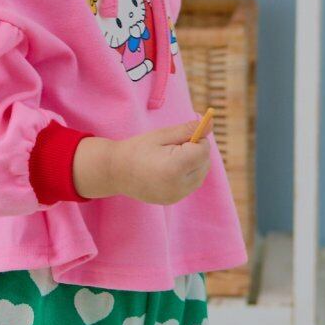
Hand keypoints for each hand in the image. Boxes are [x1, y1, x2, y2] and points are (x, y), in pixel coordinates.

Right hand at [76, 122, 211, 205]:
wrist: (115, 172)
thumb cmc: (137, 149)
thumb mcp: (161, 135)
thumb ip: (186, 130)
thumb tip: (210, 124)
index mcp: (175, 167)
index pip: (204, 150)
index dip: (196, 139)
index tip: (180, 137)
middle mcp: (178, 185)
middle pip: (205, 163)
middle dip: (196, 151)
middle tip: (174, 147)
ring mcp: (176, 195)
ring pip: (201, 174)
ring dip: (194, 163)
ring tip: (171, 158)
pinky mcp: (173, 200)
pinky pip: (191, 184)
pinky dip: (187, 174)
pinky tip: (169, 169)